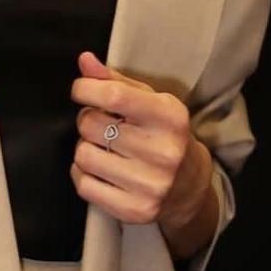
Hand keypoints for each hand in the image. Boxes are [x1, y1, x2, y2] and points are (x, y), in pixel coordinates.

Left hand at [70, 51, 215, 257]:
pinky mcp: (135, 210)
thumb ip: (115, 80)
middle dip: (87, 119)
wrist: (190, 185)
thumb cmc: (164, 133)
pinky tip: (99, 168)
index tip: (81, 90)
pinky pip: (83, 185)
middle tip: (101, 123)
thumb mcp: (150, 101)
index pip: (113, 95)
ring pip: (83, 155)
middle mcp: (163, 152)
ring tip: (103, 146)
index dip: (86, 89)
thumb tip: (84, 60)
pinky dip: (82, 173)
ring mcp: (149, 185)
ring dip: (85, 147)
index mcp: (169, 117)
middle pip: (91, 124)